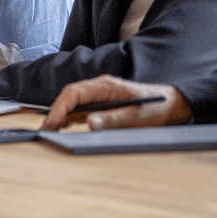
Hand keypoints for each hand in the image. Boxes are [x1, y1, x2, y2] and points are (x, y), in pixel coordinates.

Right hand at [41, 75, 190, 131]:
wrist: (172, 104)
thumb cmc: (156, 107)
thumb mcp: (137, 117)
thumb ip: (114, 120)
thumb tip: (90, 124)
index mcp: (105, 86)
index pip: (74, 92)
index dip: (59, 107)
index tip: (51, 123)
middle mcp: (99, 88)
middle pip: (69, 96)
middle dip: (55, 113)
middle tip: (44, 131)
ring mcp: (100, 95)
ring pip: (73, 102)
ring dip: (61, 115)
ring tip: (50, 132)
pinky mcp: (103, 103)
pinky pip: (81, 108)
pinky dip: (70, 117)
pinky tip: (64, 127)